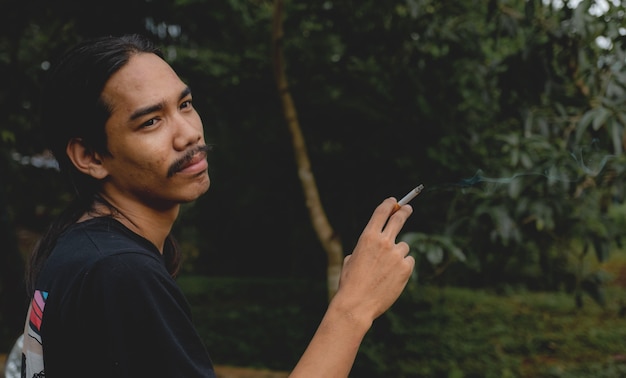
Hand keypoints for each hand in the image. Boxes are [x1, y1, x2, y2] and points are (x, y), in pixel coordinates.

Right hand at [333, 197, 414, 325]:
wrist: (357, 304)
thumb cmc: (350, 283)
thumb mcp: (351, 260)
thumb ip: (364, 249)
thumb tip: (376, 247)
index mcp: (367, 237)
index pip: (381, 213)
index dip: (389, 204)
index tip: (394, 201)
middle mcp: (383, 242)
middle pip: (398, 219)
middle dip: (404, 211)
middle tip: (407, 209)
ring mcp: (396, 254)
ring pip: (403, 247)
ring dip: (397, 254)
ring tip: (385, 271)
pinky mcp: (405, 268)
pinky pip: (407, 261)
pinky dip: (402, 267)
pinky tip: (391, 278)